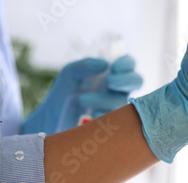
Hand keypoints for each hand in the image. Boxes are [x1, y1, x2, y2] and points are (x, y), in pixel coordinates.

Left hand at [22, 55, 141, 134]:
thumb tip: (103, 64)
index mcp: (111, 74)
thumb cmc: (64, 94)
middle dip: (126, 80)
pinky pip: (116, 121)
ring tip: (82, 99)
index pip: (128, 64)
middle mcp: (118, 89)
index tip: (114, 67)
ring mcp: (117, 107)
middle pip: (137, 81)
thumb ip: (84, 65)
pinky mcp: (112, 124)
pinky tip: (89, 117)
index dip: (126, 63)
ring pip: (121, 100)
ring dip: (103, 99)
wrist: (51, 120)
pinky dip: (102, 116)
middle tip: (109, 82)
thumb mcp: (69, 74)